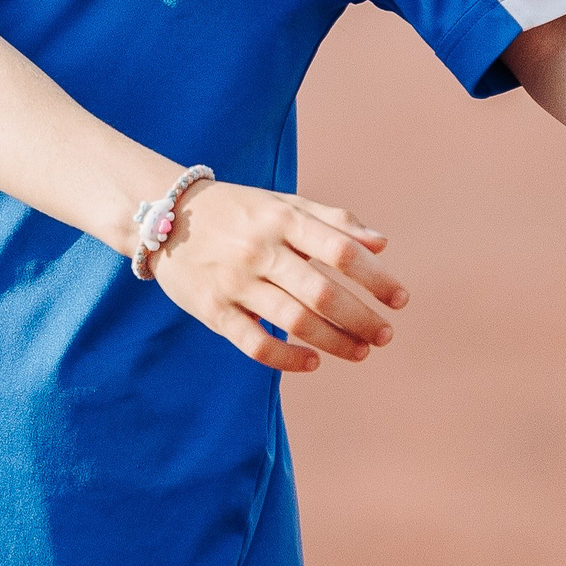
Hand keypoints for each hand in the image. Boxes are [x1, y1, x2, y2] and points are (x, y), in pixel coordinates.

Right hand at [146, 181, 406, 372]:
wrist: (165, 216)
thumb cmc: (239, 210)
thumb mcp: (284, 203)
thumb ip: (334, 221)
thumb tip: (382, 244)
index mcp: (282, 218)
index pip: (340, 250)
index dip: (376, 278)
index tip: (400, 299)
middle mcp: (260, 249)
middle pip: (322, 292)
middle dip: (361, 319)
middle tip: (384, 335)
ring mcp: (235, 282)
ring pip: (294, 321)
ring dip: (335, 342)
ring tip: (360, 352)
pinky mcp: (214, 310)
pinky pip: (255, 344)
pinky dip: (288, 358)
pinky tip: (313, 362)